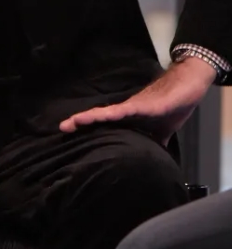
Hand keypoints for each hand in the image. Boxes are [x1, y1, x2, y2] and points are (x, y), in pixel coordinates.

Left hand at [59, 57, 216, 144]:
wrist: (186, 87)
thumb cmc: (171, 106)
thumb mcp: (161, 132)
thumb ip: (153, 143)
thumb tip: (151, 161)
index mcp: (128, 119)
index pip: (104, 125)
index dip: (87, 128)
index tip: (69, 134)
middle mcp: (126, 111)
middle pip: (99, 117)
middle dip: (81, 122)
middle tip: (62, 128)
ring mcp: (133, 107)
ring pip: (107, 112)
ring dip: (91, 117)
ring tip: (74, 121)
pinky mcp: (144, 105)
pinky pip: (126, 110)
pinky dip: (114, 114)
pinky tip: (104, 116)